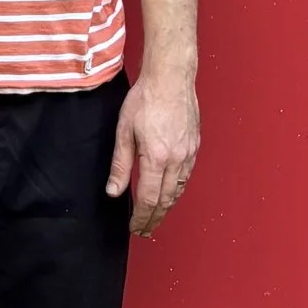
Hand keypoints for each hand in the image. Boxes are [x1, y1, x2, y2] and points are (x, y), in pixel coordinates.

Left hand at [107, 66, 199, 239]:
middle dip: (154, 218)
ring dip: (166, 207)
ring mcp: (188, 153)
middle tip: (144, 230)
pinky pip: (186, 176)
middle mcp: (175, 159)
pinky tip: (170, 192)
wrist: (170, 78)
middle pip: (165, 200)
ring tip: (155, 216)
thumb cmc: (146, 99)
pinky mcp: (194, 146)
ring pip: (178, 190)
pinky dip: (177, 190)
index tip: (135, 227)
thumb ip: (120, 164)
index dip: (141, 217)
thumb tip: (114, 190)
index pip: (148, 199)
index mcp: (156, 157)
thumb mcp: (124, 130)